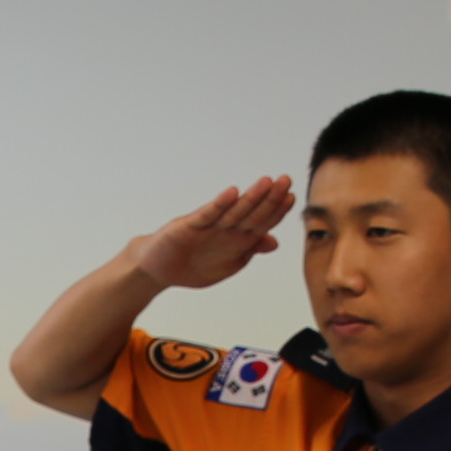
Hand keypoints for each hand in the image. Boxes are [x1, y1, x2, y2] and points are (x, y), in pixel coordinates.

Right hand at [133, 178, 295, 290]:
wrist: (158, 269)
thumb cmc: (193, 265)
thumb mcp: (227, 262)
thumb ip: (249, 250)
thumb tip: (275, 243)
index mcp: (237, 238)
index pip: (262, 221)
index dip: (277, 210)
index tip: (292, 196)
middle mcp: (224, 229)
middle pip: (252, 212)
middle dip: (270, 198)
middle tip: (286, 180)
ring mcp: (207, 227)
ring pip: (234, 211)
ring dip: (251, 197)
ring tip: (267, 182)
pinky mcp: (188, 227)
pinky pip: (207, 215)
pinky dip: (219, 205)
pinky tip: (232, 193)